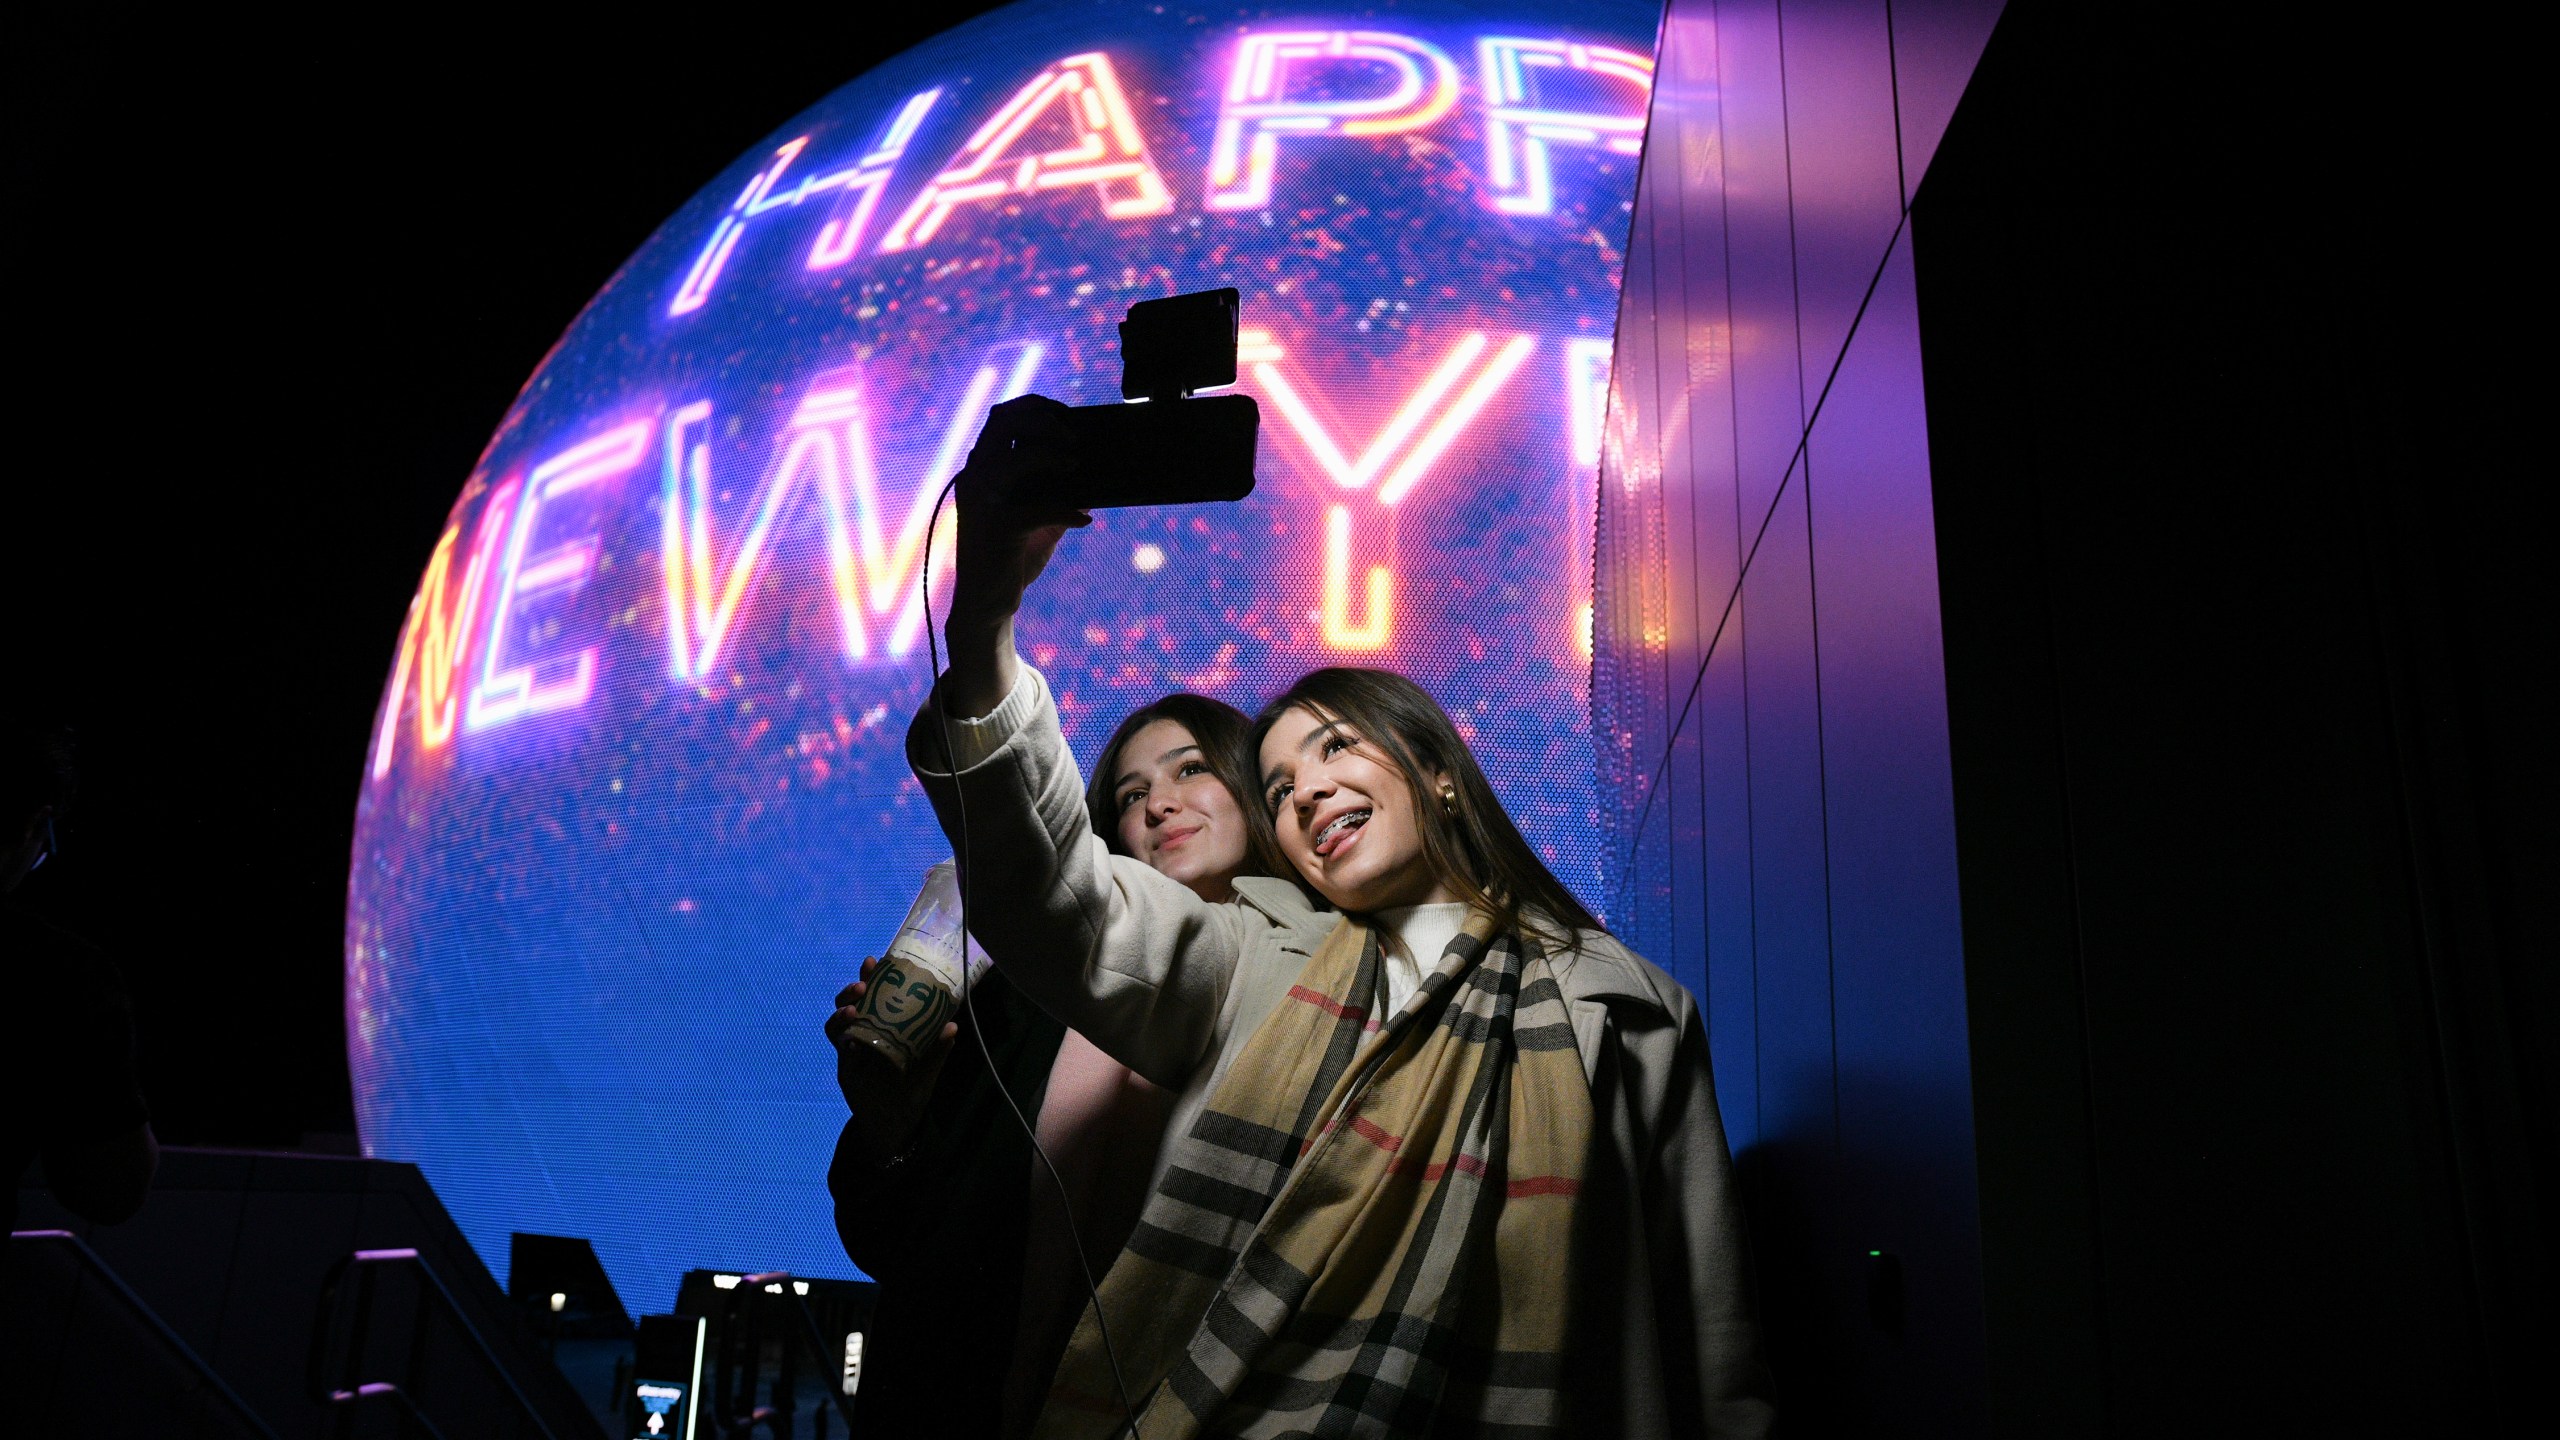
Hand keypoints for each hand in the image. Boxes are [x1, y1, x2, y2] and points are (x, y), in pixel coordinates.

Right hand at [824, 957, 959, 1163]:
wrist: (896, 1125)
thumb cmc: (912, 1090)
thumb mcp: (928, 1068)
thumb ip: (937, 1049)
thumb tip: (952, 1026)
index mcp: (883, 1027)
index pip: (873, 996)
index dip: (871, 977)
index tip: (873, 961)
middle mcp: (864, 1034)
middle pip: (849, 1004)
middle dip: (850, 990)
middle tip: (861, 984)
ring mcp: (852, 1051)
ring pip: (836, 1025)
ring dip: (841, 1013)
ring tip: (852, 1010)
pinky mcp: (846, 1070)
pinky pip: (840, 1051)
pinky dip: (843, 1041)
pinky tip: (852, 1041)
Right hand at [941, 395, 1091, 716]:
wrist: (988, 607)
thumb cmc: (1013, 559)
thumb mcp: (1042, 520)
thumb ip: (1060, 494)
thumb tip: (1094, 475)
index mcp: (983, 470)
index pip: (1002, 417)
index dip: (1035, 407)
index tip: (1067, 416)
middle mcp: (975, 479)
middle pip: (1001, 422)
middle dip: (1042, 420)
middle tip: (1073, 438)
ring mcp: (981, 503)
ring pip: (1011, 459)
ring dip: (1049, 455)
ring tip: (1077, 466)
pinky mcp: (995, 530)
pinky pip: (1035, 509)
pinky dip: (1064, 511)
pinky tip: (1084, 520)